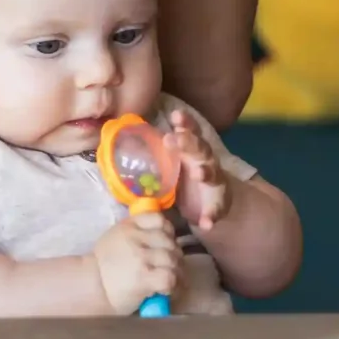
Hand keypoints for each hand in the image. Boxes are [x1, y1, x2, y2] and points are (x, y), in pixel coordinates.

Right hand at [92, 211, 181, 314]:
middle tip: (170, 267)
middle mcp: (136, 238)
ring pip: (172, 260)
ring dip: (176, 272)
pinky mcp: (144, 277)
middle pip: (170, 242)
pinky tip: (164, 290)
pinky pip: (170, 277)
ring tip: (170, 280)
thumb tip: (164, 238)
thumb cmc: (104, 265)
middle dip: (174, 255)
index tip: (165, 244)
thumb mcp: (116, 237)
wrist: (90, 287)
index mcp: (129, 225)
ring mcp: (141, 257)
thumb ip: (137, 232)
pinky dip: (172, 285)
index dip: (168, 232)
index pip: (159, 220)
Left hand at [169, 106, 234, 231]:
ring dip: (205, 173)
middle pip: (200, 149)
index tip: (175, 115)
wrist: (216, 200)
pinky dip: (211, 215)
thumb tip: (120, 143)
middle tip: (174, 138)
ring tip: (199, 174)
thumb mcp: (175, 162)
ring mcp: (214, 183)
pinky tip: (206, 222)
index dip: (185, 122)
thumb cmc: (188, 175)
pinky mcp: (218, 204)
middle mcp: (205, 162)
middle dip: (188, 142)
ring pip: (213, 175)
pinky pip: (216, 210)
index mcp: (192, 151)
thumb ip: (159, 153)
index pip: (190, 131)